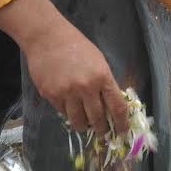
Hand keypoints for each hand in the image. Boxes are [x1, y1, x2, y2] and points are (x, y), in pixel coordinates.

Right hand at [0, 0, 127, 134]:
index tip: (122, 132)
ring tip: (85, 125)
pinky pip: (62, 112)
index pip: (117, 107)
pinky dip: (67, 113)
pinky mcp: (50, 95)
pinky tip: (69, 107)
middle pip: (97, 119)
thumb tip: (111, 106)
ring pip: (78, 121)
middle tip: (102, 132)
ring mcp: (67, 93)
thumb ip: (105, 83)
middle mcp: (85, 87)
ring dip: (83, 126)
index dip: (122, 124)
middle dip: (102, 129)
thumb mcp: (99, 62)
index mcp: (102, 77)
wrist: (47, 37)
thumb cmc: (76, 46)